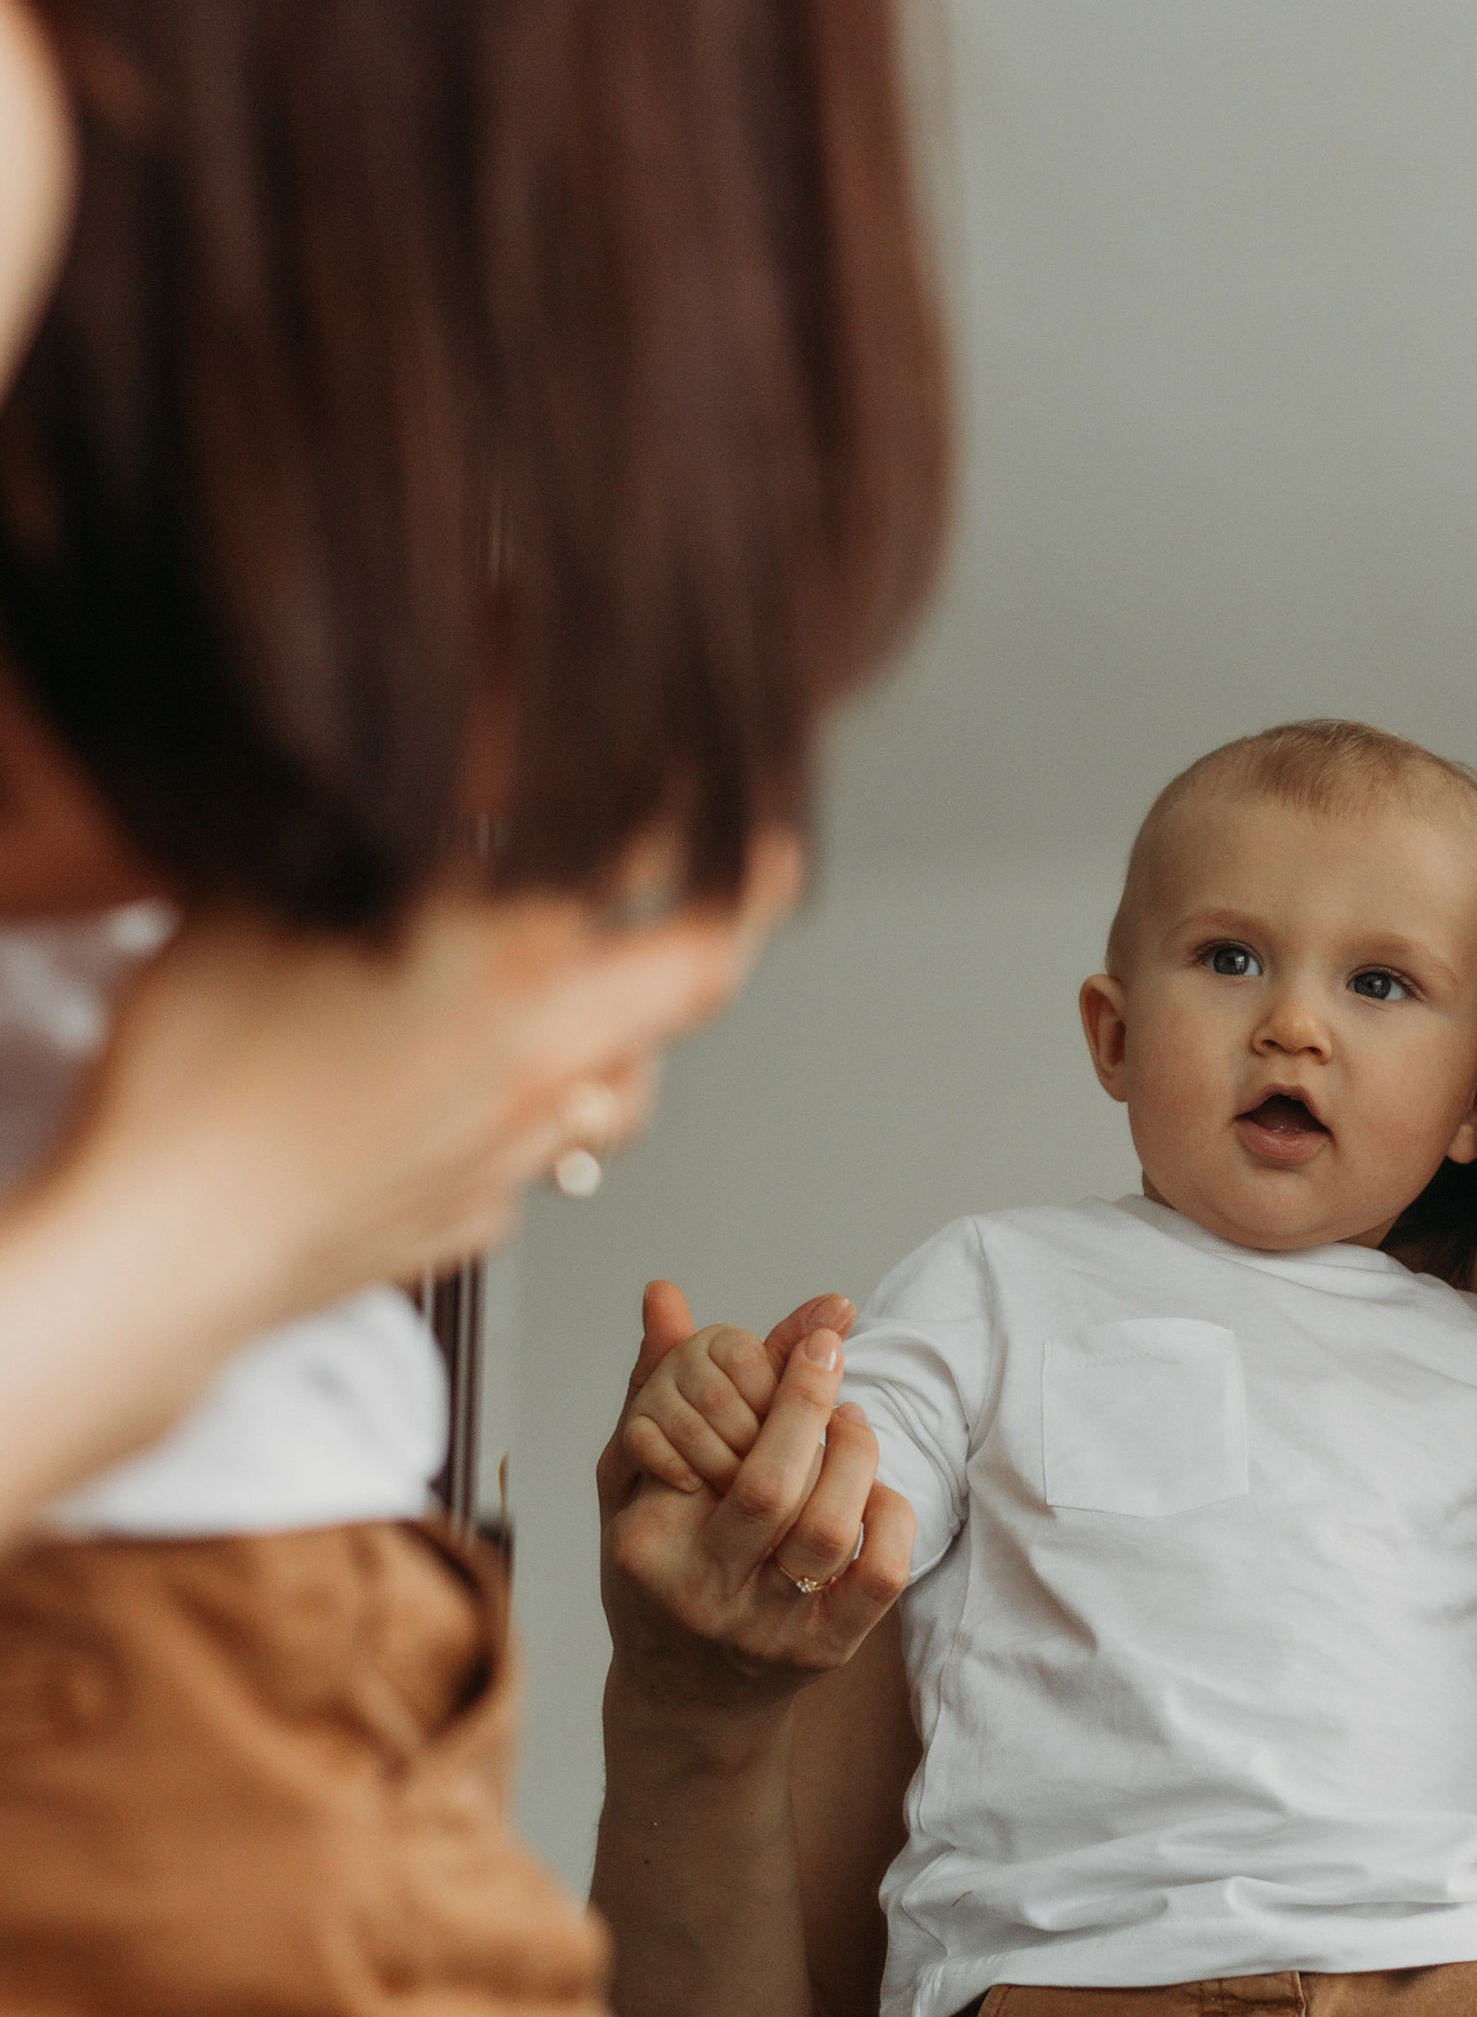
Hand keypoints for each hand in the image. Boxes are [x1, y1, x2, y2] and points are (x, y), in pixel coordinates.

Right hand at [65, 843, 800, 1322]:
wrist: (173, 1250)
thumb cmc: (199, 1071)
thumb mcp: (262, 904)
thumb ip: (358, 846)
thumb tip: (390, 797)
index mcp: (511, 949)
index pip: (657, 850)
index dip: (700, 798)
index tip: (716, 765)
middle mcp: (545, 1047)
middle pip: (702, 971)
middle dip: (743, 910)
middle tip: (763, 867)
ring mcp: (522, 1144)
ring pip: (635, 1083)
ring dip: (640, 1032)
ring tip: (623, 993)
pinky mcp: (480, 1213)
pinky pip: (546, 1156)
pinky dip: (542, 1116)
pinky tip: (494, 1095)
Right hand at [599, 1281, 911, 1704]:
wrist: (687, 1695)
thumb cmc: (660, 1570)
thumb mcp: (638, 1484)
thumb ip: (652, 1388)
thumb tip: (664, 1293)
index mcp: (648, 1543)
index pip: (707, 1447)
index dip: (775, 1384)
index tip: (813, 1338)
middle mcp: (703, 1592)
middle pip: (771, 1486)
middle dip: (812, 1404)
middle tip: (832, 1357)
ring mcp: (766, 1630)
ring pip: (827, 1529)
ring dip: (854, 1456)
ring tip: (851, 1421)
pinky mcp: (825, 1652)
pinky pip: (877, 1577)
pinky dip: (890, 1517)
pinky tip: (876, 1490)